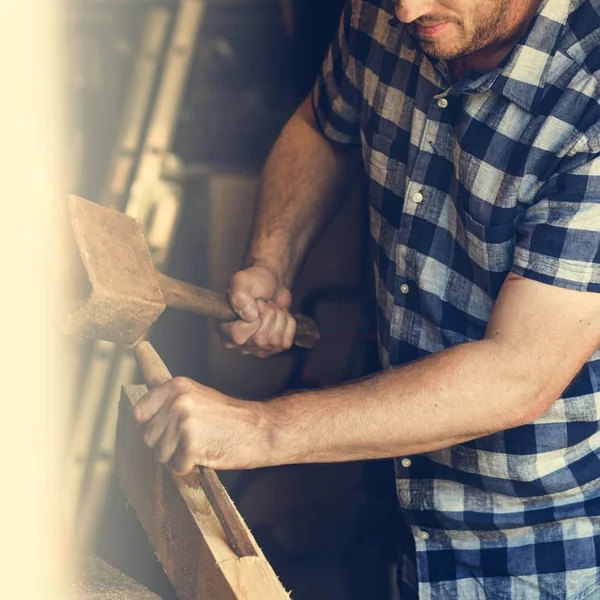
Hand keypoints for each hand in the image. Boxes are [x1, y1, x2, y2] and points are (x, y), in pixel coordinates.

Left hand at [133, 376, 269, 473]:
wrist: (258, 429)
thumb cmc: (229, 417)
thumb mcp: (198, 397)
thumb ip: (171, 403)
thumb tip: (143, 420)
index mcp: (176, 386)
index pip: (139, 411)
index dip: (150, 425)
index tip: (162, 429)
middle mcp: (177, 402)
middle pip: (148, 436)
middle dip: (165, 444)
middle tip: (189, 439)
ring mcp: (184, 423)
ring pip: (160, 454)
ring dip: (177, 456)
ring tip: (199, 445)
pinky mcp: (191, 445)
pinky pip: (176, 467)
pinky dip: (188, 467)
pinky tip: (205, 454)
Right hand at [219, 264, 296, 356]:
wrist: (273, 283)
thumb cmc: (255, 281)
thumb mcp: (242, 281)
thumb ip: (240, 296)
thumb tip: (249, 317)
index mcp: (223, 327)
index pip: (239, 336)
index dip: (253, 319)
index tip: (256, 303)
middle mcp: (237, 342)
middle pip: (261, 341)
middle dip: (269, 316)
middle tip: (265, 305)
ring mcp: (256, 347)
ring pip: (275, 342)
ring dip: (279, 319)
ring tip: (272, 309)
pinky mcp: (273, 347)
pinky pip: (286, 342)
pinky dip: (288, 325)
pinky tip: (280, 317)